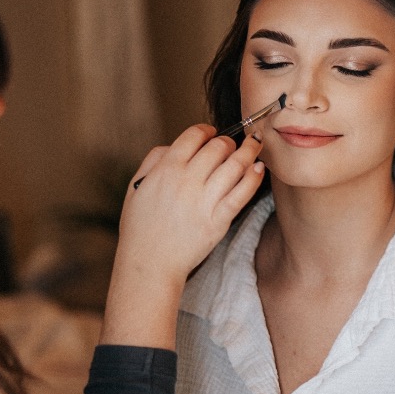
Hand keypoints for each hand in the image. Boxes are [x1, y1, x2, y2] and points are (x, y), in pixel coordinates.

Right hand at [101, 124, 265, 349]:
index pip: (193, 135)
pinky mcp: (219, 219)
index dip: (206, 130)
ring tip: (254, 146)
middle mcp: (186, 180)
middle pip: (218, 147)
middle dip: (227, 142)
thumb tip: (176, 144)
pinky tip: (259, 168)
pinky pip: (243, 192)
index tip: (211, 133)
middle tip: (231, 145)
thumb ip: (154, 160)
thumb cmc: (141, 226)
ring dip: (248, 151)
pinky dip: (254, 176)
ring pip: (235, 165)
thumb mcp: (136, 186)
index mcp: (165, 169)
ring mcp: (204, 200)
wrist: (150, 263)